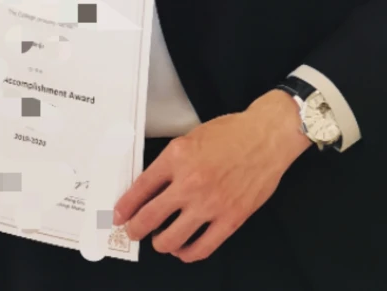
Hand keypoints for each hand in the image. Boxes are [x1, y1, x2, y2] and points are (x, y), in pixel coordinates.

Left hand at [113, 91, 310, 262]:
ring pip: (170, 240)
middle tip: (133, 231)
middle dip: (135, 229)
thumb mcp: (193, 136)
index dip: (125, 206)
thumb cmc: (233, 132)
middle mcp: (190, 182)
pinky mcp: (229, 220)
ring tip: (161, 239)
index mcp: (177, 156)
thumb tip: (152, 186)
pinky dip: (187, 254)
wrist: (267, 136)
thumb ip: (172, 161)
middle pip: (148, 218)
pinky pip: (200, 249)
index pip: (140, 189)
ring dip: (160, 243)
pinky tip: (184, 249)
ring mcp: (209, 204)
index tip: (119, 215)